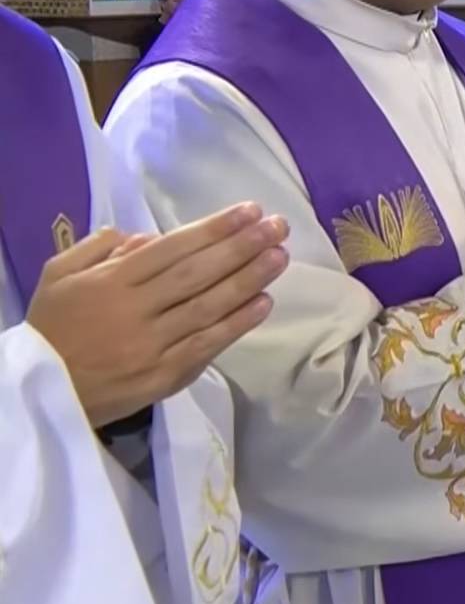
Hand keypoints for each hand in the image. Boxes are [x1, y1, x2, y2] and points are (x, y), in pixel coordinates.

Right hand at [25, 203, 288, 428]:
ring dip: (249, 280)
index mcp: (111, 282)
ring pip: (208, 307)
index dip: (214, 228)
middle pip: (197, 273)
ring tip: (280, 256)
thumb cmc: (54, 328)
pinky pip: (207, 345)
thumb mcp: (59, 276)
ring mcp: (153, 344)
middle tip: (278, 227)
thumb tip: (147, 237)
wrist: (44, 393)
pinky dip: (238, 324)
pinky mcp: (166, 375)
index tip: (250, 211)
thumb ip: (99, 248)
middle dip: (242, 247)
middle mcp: (135, 310)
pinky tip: (264, 303)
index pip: (172, 248)